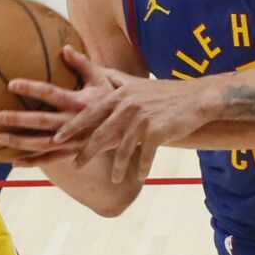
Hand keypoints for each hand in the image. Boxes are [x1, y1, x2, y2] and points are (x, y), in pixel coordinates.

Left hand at [0, 45, 122, 165]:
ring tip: (0, 137)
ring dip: (21, 142)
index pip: (51, 93)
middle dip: (19, 119)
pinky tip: (15, 161)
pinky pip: (53, 159)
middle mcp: (76, 122)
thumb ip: (83, 64)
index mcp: (80, 102)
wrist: (136, 128)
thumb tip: (65, 48)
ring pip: (44, 143)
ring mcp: (75, 141)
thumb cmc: (118, 99)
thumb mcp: (104, 79)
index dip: (31, 88)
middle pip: (43, 121)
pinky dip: (34, 162)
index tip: (11, 84)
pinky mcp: (76, 153)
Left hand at [54, 72, 211, 183]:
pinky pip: (144, 156)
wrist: (196, 98)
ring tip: (115, 179)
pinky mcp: (156, 132)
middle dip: (86, 152)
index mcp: (120, 95)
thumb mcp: (136, 83)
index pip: (89, 113)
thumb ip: (113, 81)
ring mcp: (142, 120)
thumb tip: (95, 74)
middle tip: (75, 165)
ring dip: (118, 168)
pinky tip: (140, 177)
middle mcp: (127, 107)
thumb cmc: (164, 92)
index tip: (57, 138)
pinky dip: (142, 168)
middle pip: (100, 134)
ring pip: (122, 150)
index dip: (72, 127)